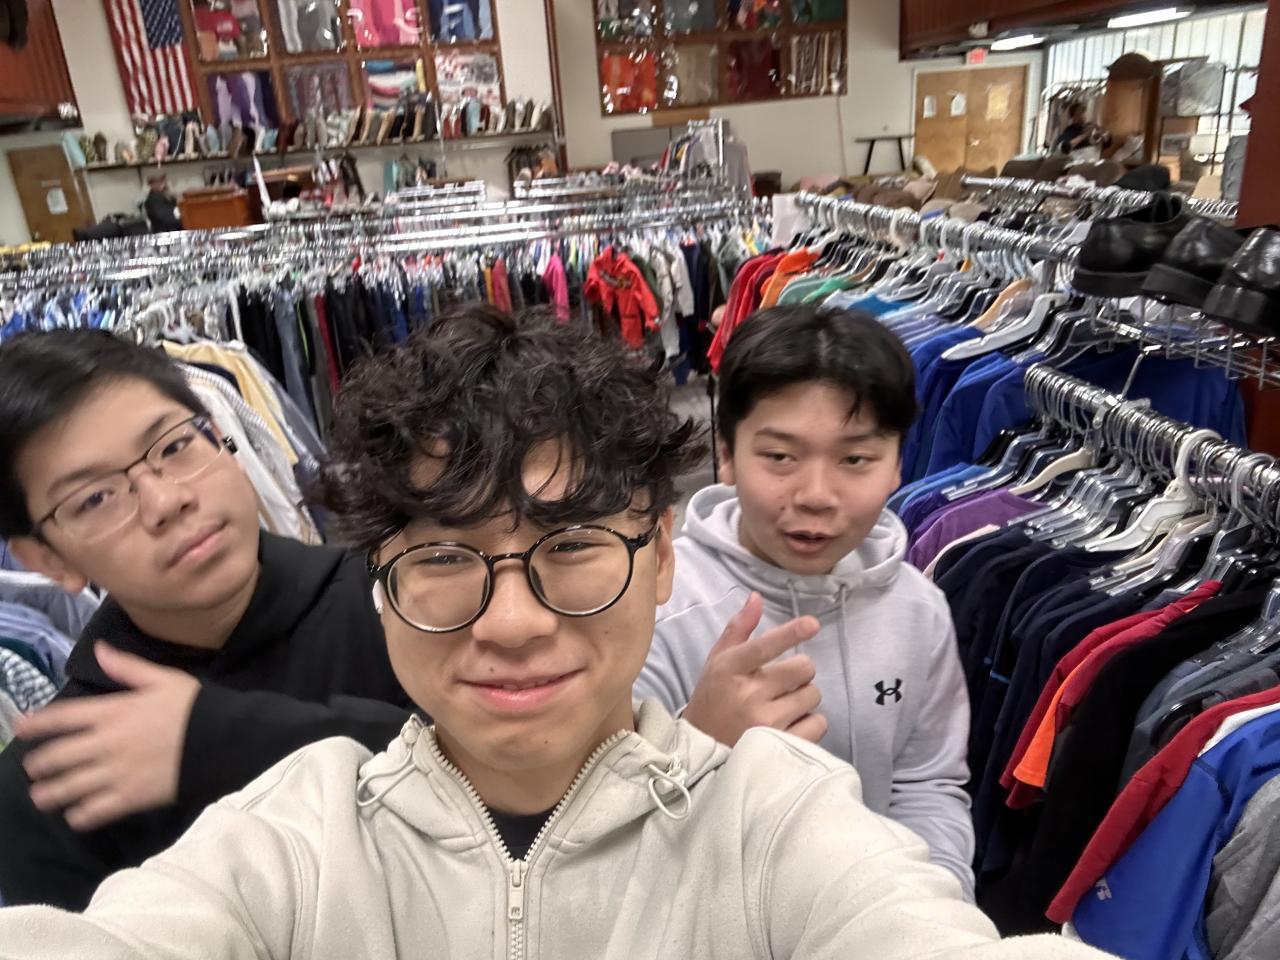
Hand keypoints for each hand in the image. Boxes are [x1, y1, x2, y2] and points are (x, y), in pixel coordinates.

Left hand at [17, 643, 200, 830]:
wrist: (224, 739)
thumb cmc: (195, 707)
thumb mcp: (163, 679)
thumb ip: (127, 667)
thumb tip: (99, 649)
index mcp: (113, 712)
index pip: (61, 717)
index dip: (36, 723)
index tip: (21, 727)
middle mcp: (106, 743)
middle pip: (55, 757)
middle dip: (38, 764)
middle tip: (34, 768)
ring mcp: (116, 773)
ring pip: (67, 788)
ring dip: (49, 793)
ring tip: (43, 796)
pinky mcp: (130, 797)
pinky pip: (92, 812)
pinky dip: (79, 815)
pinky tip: (77, 813)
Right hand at [682, 593, 825, 746]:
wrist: (700, 752)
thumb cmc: (713, 700)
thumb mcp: (717, 662)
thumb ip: (738, 629)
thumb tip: (757, 597)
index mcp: (729, 669)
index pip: (763, 647)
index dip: (790, 633)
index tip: (812, 624)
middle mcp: (747, 695)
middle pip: (803, 669)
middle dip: (800, 673)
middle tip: (784, 683)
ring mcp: (764, 723)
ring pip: (812, 695)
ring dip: (804, 698)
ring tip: (783, 707)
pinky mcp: (779, 747)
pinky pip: (817, 724)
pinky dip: (810, 723)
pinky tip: (790, 726)